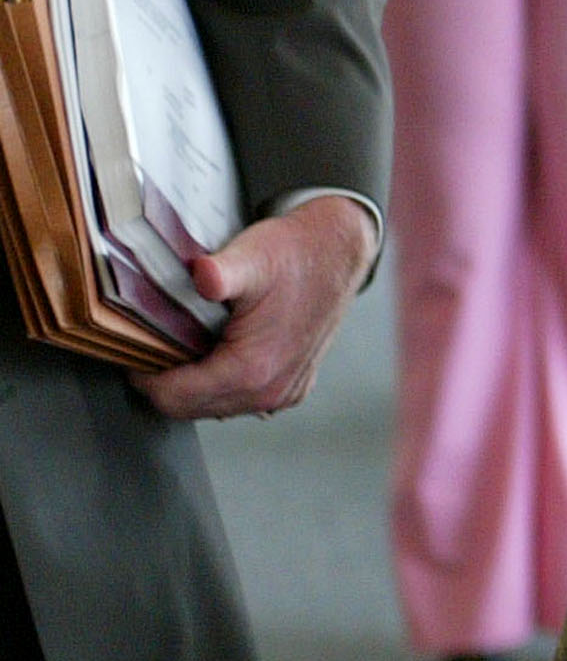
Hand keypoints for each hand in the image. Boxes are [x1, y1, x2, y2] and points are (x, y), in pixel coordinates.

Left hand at [130, 194, 378, 419]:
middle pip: (190, 408)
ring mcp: (284, 393)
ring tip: (182, 348)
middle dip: (165, 383)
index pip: (173, 397)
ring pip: (214, 407)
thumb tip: (201, 274)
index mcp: (253, 369)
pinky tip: (216, 354)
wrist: (338, 251)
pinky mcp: (293, 387)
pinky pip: (240, 401)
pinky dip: (219, 385)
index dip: (145, 376)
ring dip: (192, 385)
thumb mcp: (251, 256)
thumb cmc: (293, 253)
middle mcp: (270, 391)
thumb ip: (220, 272)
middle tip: (154, 347)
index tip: (135, 350)